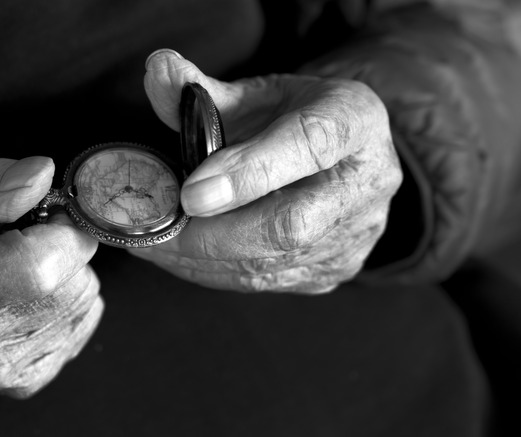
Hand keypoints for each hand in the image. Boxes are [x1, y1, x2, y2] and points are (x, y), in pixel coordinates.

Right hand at [0, 156, 102, 399]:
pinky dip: (67, 300)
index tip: (47, 214)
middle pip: (68, 285)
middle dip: (63, 247)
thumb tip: (41, 175)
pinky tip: (27, 293)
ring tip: (18, 264)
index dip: (61, 232)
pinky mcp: (25, 380)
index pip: (36, 269)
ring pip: (81, 301)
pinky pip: (82, 323)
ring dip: (66, 272)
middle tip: (26, 237)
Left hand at [129, 49, 401, 292]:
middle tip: (153, 230)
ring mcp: (356, 234)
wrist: (341, 154)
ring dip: (203, 260)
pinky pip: (269, 282)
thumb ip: (202, 88)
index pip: (310, 144)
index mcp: (354, 118)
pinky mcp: (336, 268)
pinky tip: (181, 257)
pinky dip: (216, 273)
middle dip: (211, 235)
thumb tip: (157, 68)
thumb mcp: (256, 92)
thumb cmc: (293, 118)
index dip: (250, 172)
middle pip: (292, 224)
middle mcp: (368, 182)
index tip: (191, 192)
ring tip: (152, 245)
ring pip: (274, 263)